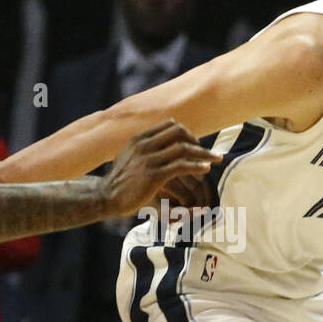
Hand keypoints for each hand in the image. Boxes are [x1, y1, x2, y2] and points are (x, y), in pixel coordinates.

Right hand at [102, 121, 219, 217]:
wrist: (106, 197)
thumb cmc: (120, 181)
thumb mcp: (129, 157)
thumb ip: (145, 148)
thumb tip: (162, 145)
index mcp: (139, 138)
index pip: (169, 124)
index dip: (186, 132)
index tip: (195, 143)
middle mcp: (144, 145)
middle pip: (179, 131)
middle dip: (196, 140)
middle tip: (206, 152)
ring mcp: (148, 159)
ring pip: (183, 148)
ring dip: (203, 153)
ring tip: (216, 159)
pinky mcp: (154, 175)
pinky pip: (181, 166)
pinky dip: (197, 166)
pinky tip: (206, 169)